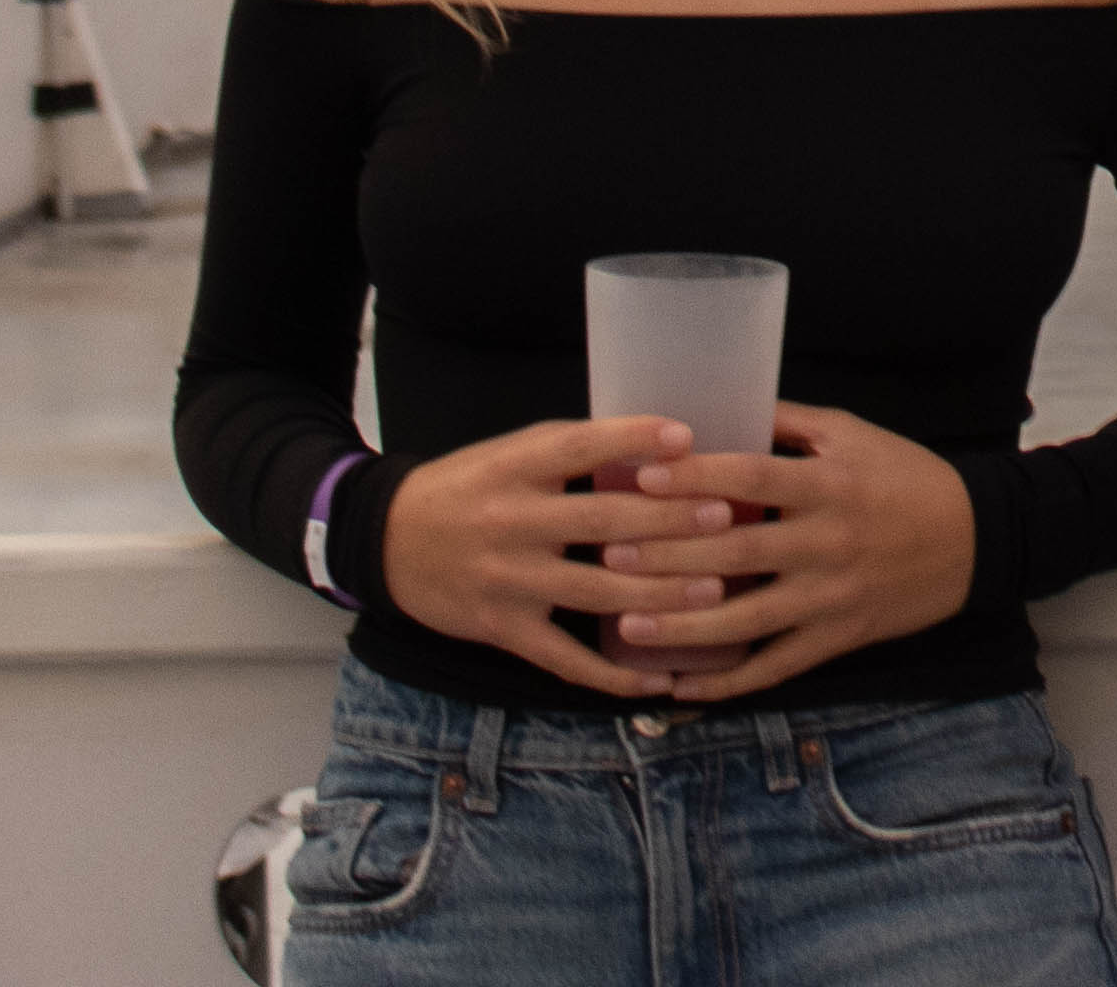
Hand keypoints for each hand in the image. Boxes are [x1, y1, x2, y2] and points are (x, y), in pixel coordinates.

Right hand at [376, 412, 744, 701]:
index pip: (579, 449)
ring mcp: (508, 581)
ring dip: (661, 593)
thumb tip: (664, 444)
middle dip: (670, 520)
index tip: (687, 436)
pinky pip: (566, 659)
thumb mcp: (512, 453)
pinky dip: (614, 674)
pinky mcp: (504, 629)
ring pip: (596, 591)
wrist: (390, 542)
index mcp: (515, 469)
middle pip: (602, 521)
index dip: (632, 440)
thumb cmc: (468, 487)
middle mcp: (512, 523)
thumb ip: (575, 450)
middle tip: (726, 517)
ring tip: (716, 590)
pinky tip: (660, 679)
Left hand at [600, 403, 977, 699]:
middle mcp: (826, 543)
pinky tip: (681, 687)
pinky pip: (775, 666)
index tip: (641, 476)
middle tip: (609, 555)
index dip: (697, 477)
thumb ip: (788, 423)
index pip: (753, 477)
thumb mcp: (853, 434)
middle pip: (737, 553)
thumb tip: (719, 405)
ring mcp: (831, 597)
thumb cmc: (904, 477)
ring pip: (748, 619)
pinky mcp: (838, 638)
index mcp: (828, 485)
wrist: (973, 539)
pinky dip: (728, 683)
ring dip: (685, 628)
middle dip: (670, 556)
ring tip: (627, 628)